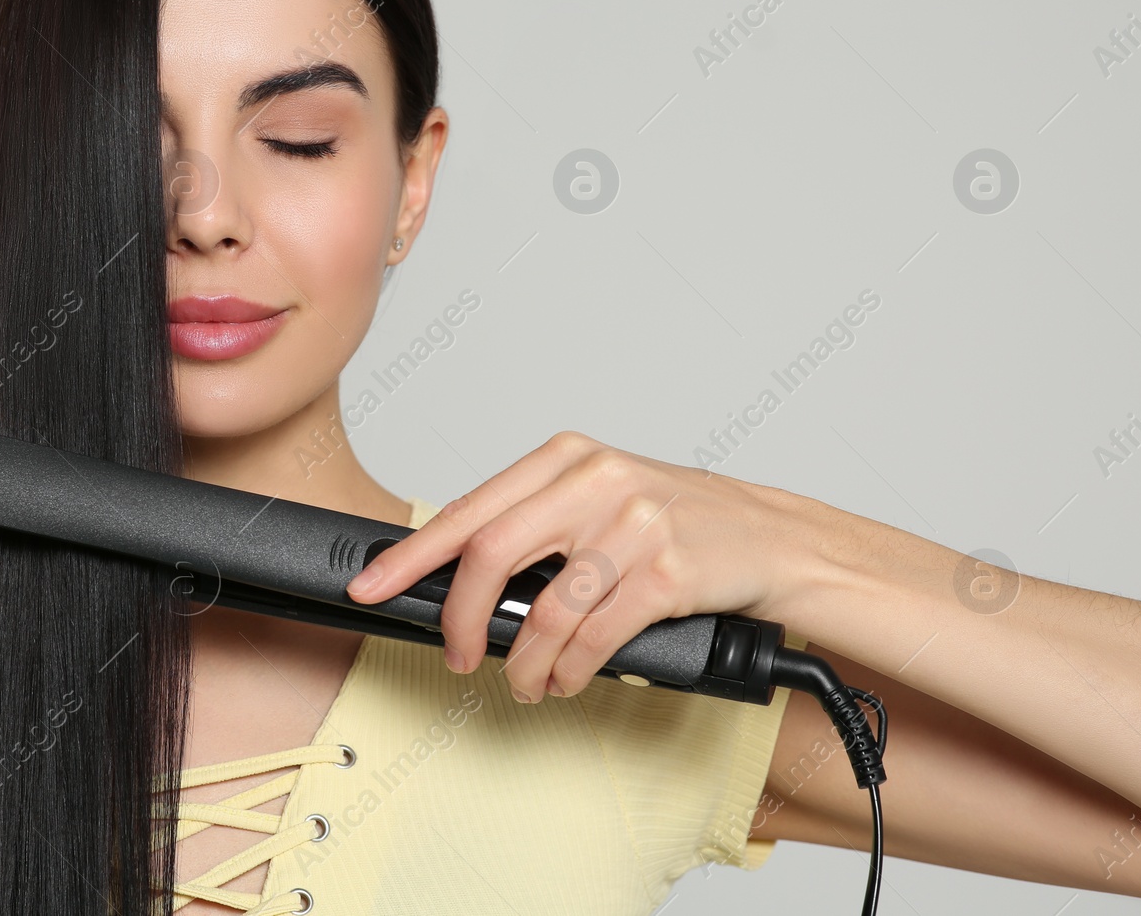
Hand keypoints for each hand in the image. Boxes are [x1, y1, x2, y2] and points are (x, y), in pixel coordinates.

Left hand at [344, 431, 828, 701]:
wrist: (769, 535)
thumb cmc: (672, 520)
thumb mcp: (598, 496)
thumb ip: (534, 521)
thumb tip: (454, 576)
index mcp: (565, 458)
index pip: (468, 510)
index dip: (410, 556)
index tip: (371, 586)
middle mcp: (594, 481)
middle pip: (490, 555)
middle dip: (461, 619)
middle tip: (458, 654)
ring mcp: (632, 525)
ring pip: (544, 610)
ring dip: (523, 663)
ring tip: (525, 681)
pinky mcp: (666, 572)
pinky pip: (594, 638)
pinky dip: (570, 671)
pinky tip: (567, 679)